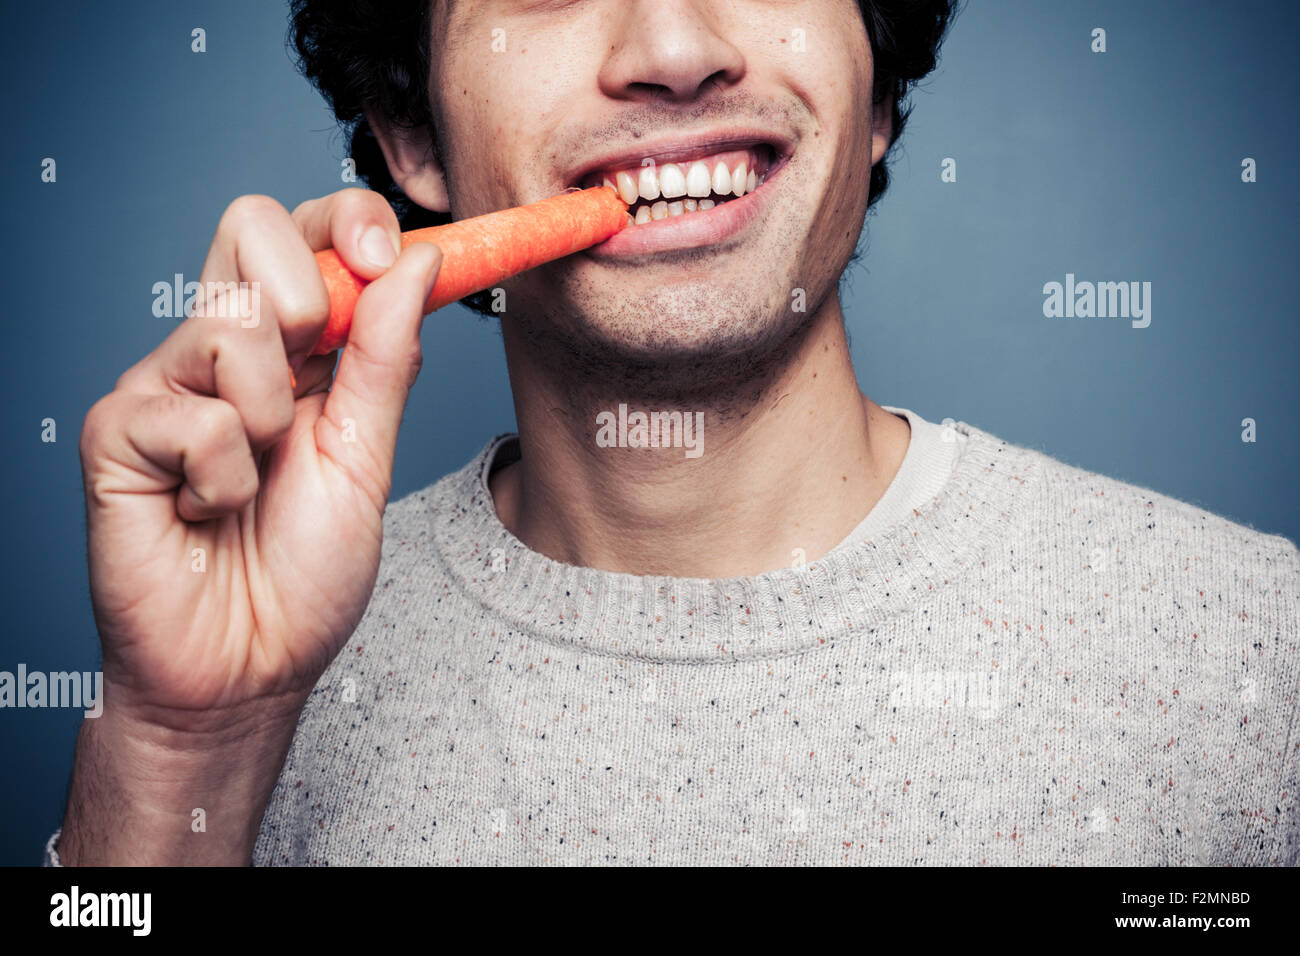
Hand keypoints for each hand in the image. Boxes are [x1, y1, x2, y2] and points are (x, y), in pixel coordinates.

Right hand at [79, 188, 440, 732]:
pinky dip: (226, 480)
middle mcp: (221, 351)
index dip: (347, 219)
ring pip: (231, 327)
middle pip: (248, 225)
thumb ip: (387, 360)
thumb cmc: (304, 572)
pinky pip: (195, 416)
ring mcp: (164, 385)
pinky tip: (207, 513)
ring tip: (254, 484)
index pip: (303, 233)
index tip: (390, 248)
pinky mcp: (117, 432)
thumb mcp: (367, 456)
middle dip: (307, 296)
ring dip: (273, 421)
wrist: (250, 668)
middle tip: (314, 381)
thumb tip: (420, 262)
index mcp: (287, 350)